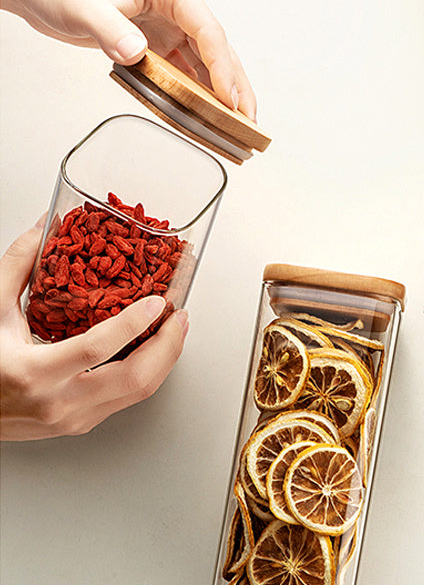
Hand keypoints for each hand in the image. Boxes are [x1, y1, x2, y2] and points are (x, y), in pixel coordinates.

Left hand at [0, 0, 256, 119]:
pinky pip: (185, 71)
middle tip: (250, 121)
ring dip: (222, 94)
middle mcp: (177, 6)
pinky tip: (207, 115)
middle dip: (236, 86)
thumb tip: (138, 54)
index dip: (223, 68)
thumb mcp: (84, 6)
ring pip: (207, 64)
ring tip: (238, 125)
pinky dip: (197, 94)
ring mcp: (169, 25)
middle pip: (218, 50)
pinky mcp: (157, 42)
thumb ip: (112, 30)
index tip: (231, 100)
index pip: (208, 31)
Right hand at [0, 220, 189, 440]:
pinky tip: (155, 348)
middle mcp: (59, 402)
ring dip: (167, 357)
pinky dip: (150, 369)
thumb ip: (18, 265)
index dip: (134, 323)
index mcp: (36, 373)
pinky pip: (128, 397)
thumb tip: (45, 226)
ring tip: (176, 328)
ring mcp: (74, 418)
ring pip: (140, 392)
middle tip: (178, 316)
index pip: (98, 348)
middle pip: (135, 378)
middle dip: (168, 345)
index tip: (156, 301)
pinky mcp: (82, 423)